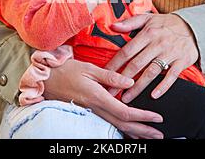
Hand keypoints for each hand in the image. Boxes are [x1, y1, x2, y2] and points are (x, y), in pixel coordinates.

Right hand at [43, 58, 163, 138]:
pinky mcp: (88, 111)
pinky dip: (121, 129)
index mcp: (98, 97)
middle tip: (158, 134)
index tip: (157, 118)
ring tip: (148, 136)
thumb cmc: (66, 70)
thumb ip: (111, 76)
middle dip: (143, 130)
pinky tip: (128, 132)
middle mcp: (95, 108)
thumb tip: (130, 83)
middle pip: (123, 124)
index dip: (142, 116)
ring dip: (134, 133)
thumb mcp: (89, 68)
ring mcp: (91, 112)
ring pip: (116, 127)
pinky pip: (108, 123)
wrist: (46, 79)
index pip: (125, 112)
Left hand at [105, 13, 199, 102]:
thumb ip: (130, 22)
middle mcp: (157, 44)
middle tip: (110, 91)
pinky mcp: (182, 61)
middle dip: (122, 79)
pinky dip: (163, 86)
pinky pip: (172, 76)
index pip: (127, 51)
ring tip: (127, 98)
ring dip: (138, 87)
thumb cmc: (166, 24)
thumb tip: (112, 26)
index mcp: (147, 33)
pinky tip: (153, 95)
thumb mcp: (148, 18)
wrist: (194, 26)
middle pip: (136, 64)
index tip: (104, 74)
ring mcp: (170, 53)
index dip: (115, 64)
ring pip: (151, 72)